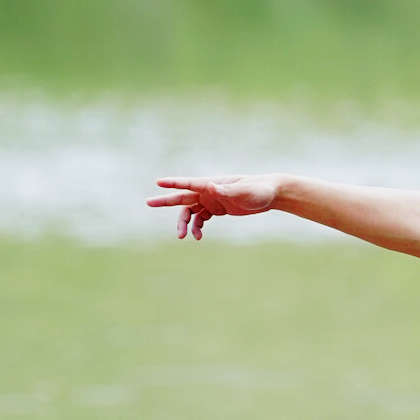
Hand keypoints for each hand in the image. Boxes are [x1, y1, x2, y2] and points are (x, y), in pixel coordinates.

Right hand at [146, 174, 285, 239]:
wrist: (272, 194)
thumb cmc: (259, 190)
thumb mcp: (244, 192)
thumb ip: (226, 190)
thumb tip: (211, 186)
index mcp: (212, 184)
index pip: (189, 183)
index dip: (173, 183)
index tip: (158, 182)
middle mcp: (209, 190)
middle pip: (183, 196)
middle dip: (166, 200)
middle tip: (148, 203)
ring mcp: (212, 200)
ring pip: (190, 211)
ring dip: (184, 223)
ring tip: (183, 237)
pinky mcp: (218, 208)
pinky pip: (201, 218)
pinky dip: (197, 227)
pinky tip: (198, 237)